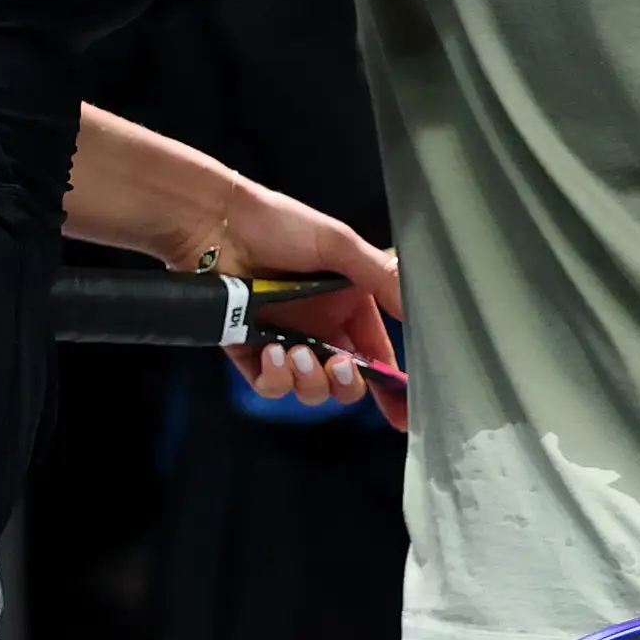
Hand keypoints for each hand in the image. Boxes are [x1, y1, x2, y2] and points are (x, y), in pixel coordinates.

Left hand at [196, 185, 406, 433]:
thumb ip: (382, 278)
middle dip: (348, 385)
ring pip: (310, 390)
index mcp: (348, 306)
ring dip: (310, 380)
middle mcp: (320, 330)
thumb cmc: (280, 225)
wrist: (217, 223)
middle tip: (340, 366)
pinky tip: (271, 351)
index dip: (392, 388)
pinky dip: (276, 377)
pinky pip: (271, 386)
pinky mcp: (250, 353)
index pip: (378, 355)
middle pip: (346, 383)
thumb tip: (422, 312)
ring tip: (297, 352)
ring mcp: (286, 343)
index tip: (403, 416)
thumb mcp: (340, 244)